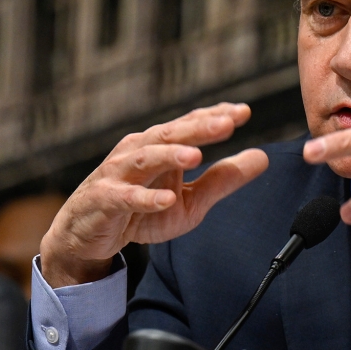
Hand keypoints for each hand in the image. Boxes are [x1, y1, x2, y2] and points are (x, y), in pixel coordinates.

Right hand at [40, 103, 268, 287]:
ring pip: (145, 157)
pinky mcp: (103, 200)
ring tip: (196, 155)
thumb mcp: (191, 201)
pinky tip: (166, 199)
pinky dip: (145, 198)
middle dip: (198, 128)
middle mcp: (138, 151)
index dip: (215, 116)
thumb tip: (263, 157)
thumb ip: (223, 179)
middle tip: (228, 123)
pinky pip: (125, 197)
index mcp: (161, 147)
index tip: (244, 112)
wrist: (88, 237)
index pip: (190, 124)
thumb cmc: (140, 212)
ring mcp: (118, 174)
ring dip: (170, 154)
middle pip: (170, 134)